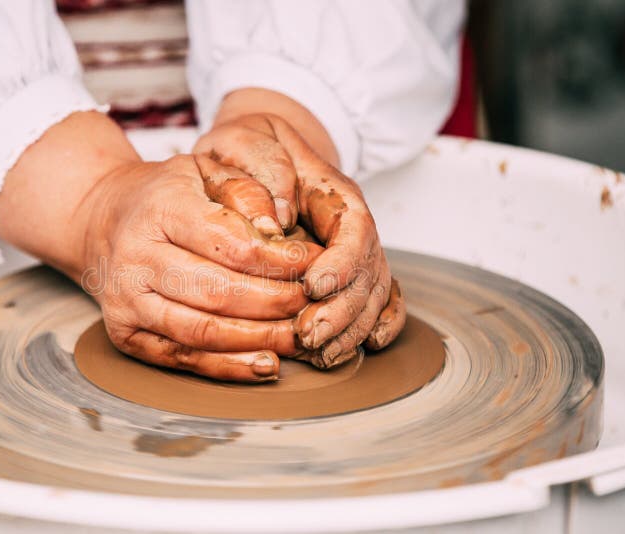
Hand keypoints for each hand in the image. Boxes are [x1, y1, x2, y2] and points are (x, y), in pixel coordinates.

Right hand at [79, 155, 323, 380]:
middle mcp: (136, 256)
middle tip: (313, 304)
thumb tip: (279, 231)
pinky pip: (183, 359)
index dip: (282, 261)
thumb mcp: (207, 169)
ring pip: (203, 331)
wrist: (106, 220)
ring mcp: (126, 300)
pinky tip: (266, 364)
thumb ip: (247, 190)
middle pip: (220, 293)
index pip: (233, 244)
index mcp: (161, 208)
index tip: (315, 265)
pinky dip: (229, 367)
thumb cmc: (170, 194)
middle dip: (277, 303)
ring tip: (299, 336)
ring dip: (260, 340)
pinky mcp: (124, 334)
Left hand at [194, 92, 405, 367]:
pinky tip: (365, 347)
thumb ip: (260, 164)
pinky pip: (380, 300)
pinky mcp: (348, 272)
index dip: (341, 261)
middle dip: (342, 309)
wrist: (255, 154)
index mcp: (331, 193)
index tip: (313, 286)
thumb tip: (275, 217)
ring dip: (350, 328)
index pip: (354, 228)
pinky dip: (379, 325)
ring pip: (371, 294)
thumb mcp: (244, 141)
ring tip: (319, 353)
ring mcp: (352, 250)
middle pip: (367, 271)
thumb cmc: (246, 150)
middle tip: (306, 335)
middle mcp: (349, 226)